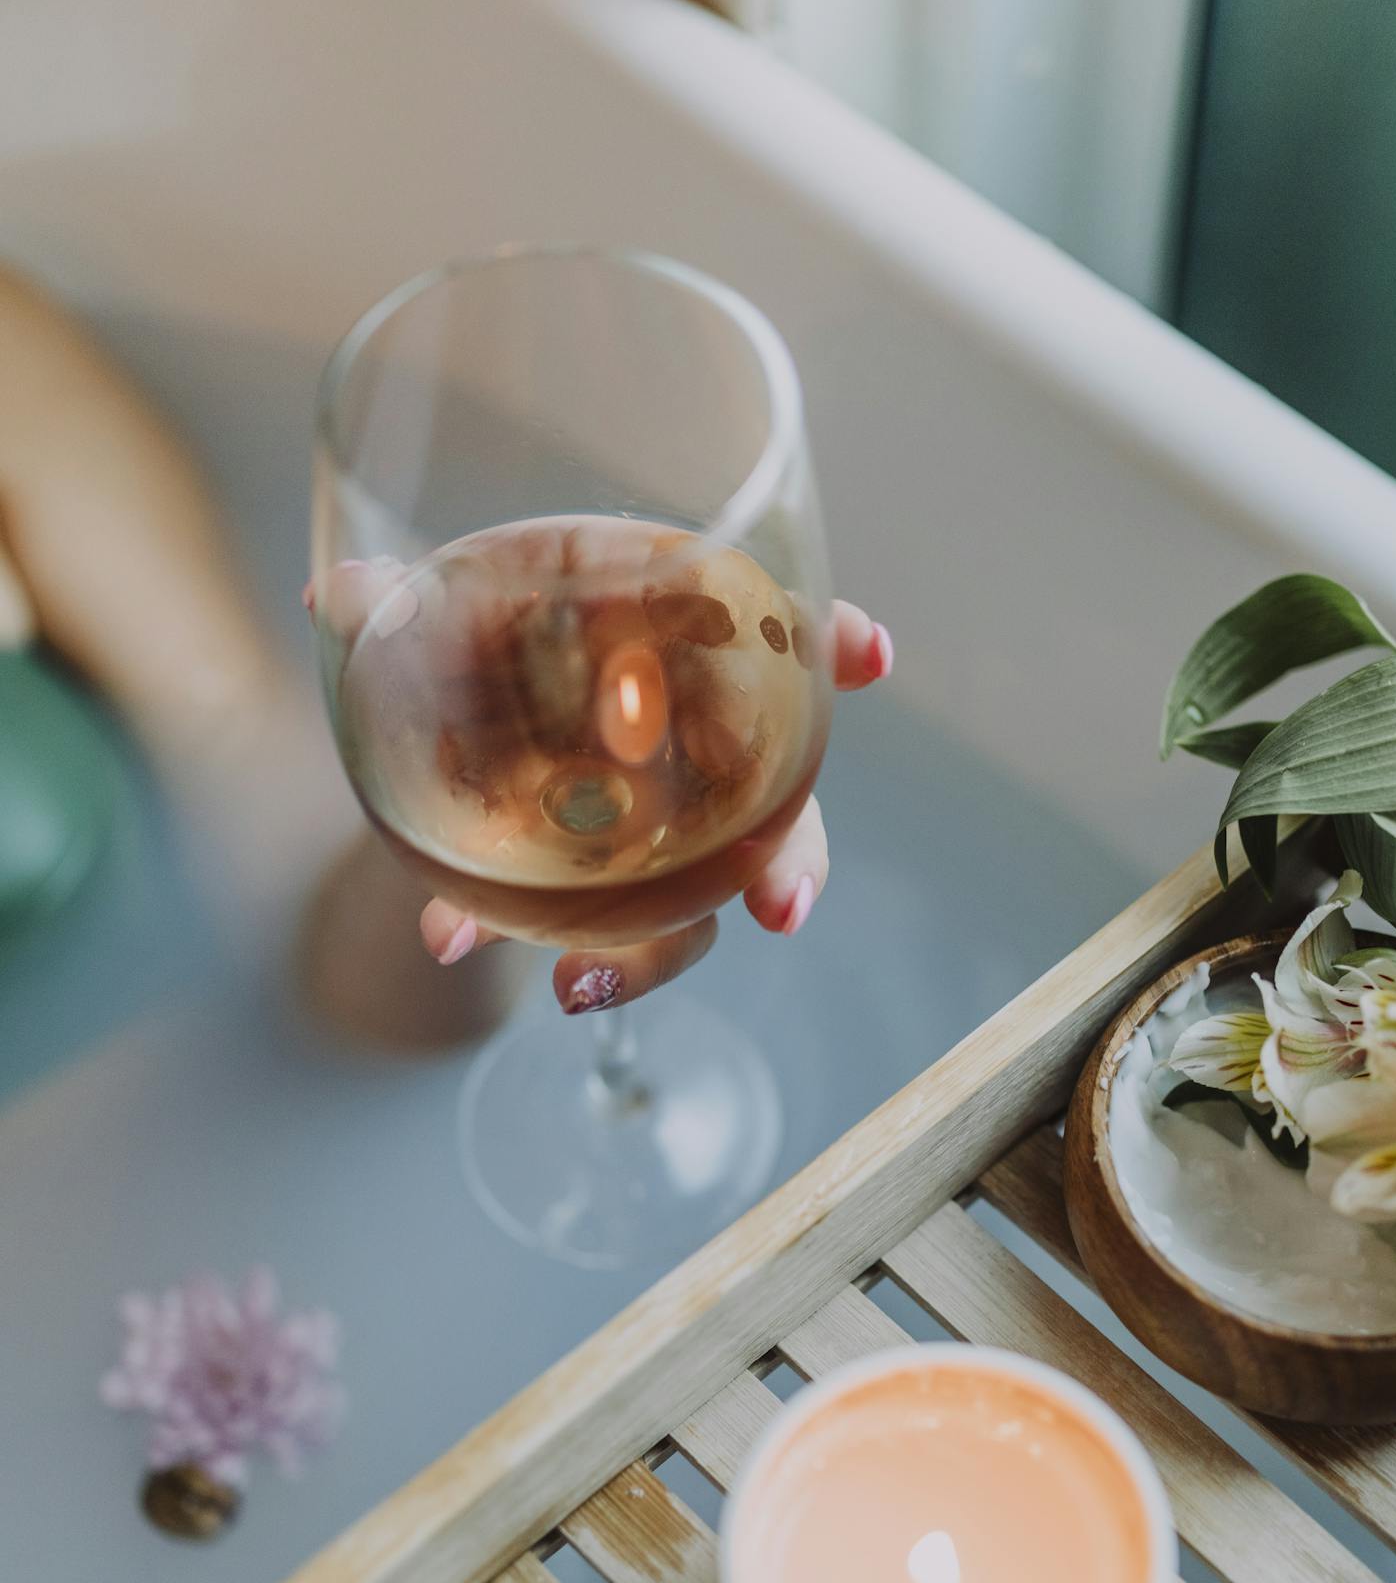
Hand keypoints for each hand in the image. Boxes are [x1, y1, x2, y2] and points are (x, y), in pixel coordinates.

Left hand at [414, 596, 890, 1012]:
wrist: (455, 755)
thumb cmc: (491, 664)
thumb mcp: (444, 633)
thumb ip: (402, 613)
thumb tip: (338, 597)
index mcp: (686, 652)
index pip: (783, 640)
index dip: (831, 644)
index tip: (870, 652)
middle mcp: (707, 749)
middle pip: (783, 808)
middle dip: (792, 859)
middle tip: (782, 906)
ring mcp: (677, 838)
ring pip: (704, 903)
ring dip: (653, 955)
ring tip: (579, 985)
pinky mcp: (624, 905)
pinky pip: (620, 943)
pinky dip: (570, 963)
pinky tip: (490, 958)